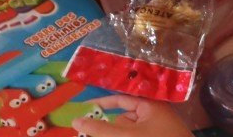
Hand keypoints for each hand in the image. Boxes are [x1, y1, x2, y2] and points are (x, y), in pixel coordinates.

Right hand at [72, 97, 193, 135]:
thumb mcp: (127, 136)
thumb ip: (100, 129)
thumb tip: (76, 120)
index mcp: (150, 106)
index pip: (120, 100)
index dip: (100, 104)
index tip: (80, 109)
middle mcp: (154, 117)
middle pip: (122, 121)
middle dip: (108, 130)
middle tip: (88, 134)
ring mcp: (156, 133)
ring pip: (127, 133)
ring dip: (116, 134)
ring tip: (97, 134)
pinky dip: (125, 136)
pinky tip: (114, 135)